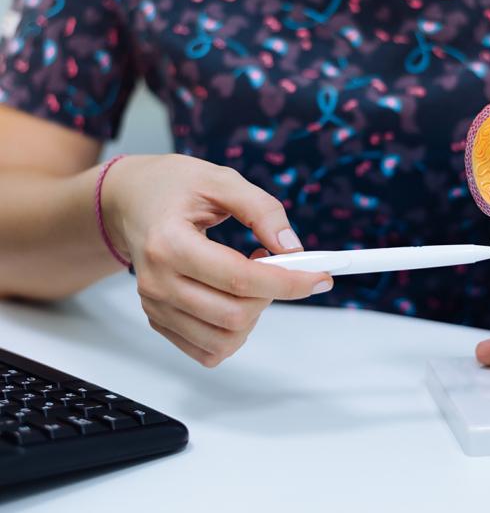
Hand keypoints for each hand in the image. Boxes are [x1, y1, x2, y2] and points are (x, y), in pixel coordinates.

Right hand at [102, 154, 332, 366]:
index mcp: (169, 244)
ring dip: (254, 315)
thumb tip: (293, 249)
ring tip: (249, 277)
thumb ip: (262, 210)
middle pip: (235, 315)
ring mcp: (155, 306)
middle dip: (272, 294)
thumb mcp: (221, 180)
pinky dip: (234, 331)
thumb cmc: (174, 187)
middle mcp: (157, 282)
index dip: (288, 282)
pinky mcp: (159, 320)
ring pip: (224, 340)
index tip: (320, 278)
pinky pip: (208, 349)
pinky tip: (232, 297)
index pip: (240, 279)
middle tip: (273, 263)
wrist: (130, 201)